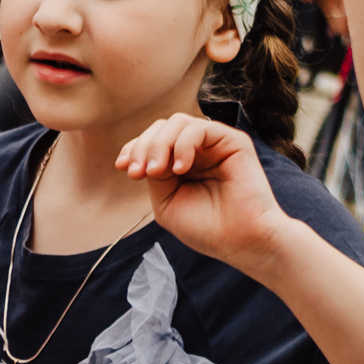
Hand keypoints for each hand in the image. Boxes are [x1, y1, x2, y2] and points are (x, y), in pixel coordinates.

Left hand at [118, 113, 297, 278]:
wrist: (240, 241)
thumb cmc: (206, 228)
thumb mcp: (167, 202)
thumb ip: (156, 175)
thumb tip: (150, 153)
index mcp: (182, 163)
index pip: (154, 141)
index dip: (135, 148)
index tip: (123, 167)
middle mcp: (199, 150)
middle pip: (162, 127)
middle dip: (143, 146)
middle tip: (138, 173)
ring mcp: (216, 144)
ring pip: (178, 123)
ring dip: (160, 144)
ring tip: (157, 171)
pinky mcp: (234, 141)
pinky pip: (201, 128)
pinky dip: (183, 144)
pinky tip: (180, 168)